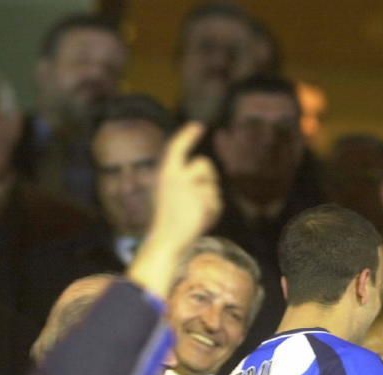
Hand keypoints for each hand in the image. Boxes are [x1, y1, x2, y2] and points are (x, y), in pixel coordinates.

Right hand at [130, 123, 220, 297]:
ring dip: (210, 200)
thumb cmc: (168, 220)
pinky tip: (200, 221)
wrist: (167, 241)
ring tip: (195, 214)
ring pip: (213, 186)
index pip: (177, 148)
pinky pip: (217, 202)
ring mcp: (189, 187)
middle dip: (209, 177)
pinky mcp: (202, 199)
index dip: (187, 135)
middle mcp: (176, 176)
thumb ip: (185, 181)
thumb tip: (205, 171)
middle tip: (201, 195)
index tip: (198, 126)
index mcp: (165, 173)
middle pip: (205, 164)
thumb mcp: (171, 195)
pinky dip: (213, 213)